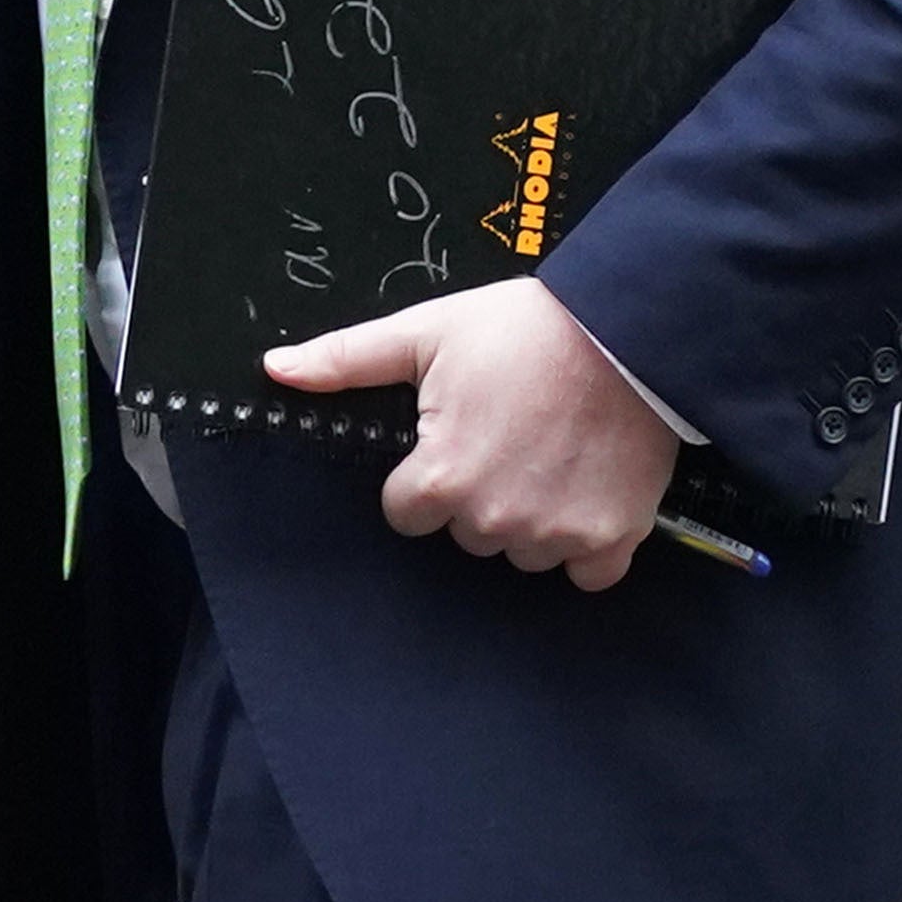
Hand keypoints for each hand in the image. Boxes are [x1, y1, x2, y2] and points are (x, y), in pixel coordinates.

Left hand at [264, 277, 677, 586]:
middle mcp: (495, 518)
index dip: (425, 475)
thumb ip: (347, 359)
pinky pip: (586, 572)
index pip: (406, 512)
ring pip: (522, 552)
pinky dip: (586, 544)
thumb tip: (277, 370)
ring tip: (550, 453)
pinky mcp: (611, 537)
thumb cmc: (522, 329)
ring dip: (530, 517)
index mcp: (442, 478)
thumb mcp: (425, 331)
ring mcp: (555, 533)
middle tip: (508, 436)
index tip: (452, 439)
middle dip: (478, 494)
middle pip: (466, 532)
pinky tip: (585, 492)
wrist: (625, 328)